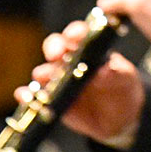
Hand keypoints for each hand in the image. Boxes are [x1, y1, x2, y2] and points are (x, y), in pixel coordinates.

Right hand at [18, 18, 143, 143]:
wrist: (121, 118)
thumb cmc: (122, 88)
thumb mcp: (125, 78)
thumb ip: (116, 73)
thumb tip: (104, 71)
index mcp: (88, 48)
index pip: (77, 34)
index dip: (74, 33)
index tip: (75, 37)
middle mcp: (70, 60)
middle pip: (55, 47)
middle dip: (54, 47)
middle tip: (56, 54)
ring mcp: (59, 80)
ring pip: (42, 72)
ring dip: (41, 73)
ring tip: (43, 77)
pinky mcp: (52, 101)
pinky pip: (35, 97)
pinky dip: (27, 96)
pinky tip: (25, 97)